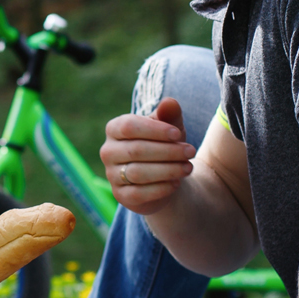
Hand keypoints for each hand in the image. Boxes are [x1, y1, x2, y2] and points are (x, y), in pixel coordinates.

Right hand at [99, 97, 196, 214]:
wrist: (162, 177)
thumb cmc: (164, 145)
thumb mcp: (170, 128)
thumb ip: (169, 114)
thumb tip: (170, 102)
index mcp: (115, 128)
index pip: (129, 126)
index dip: (154, 130)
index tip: (177, 134)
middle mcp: (108, 151)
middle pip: (136, 150)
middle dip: (167, 151)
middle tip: (191, 151)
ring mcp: (112, 174)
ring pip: (138, 172)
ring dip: (167, 170)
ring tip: (188, 167)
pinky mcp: (121, 195)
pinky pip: (138, 193)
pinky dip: (160, 188)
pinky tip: (177, 183)